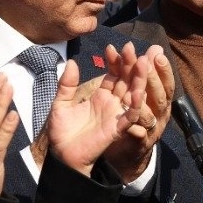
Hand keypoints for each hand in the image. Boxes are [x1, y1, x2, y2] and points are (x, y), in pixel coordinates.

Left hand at [47, 58, 142, 176]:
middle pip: (125, 80)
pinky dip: (136, 106)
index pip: (112, 74)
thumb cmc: (62, 131)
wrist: (62, 155)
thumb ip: (66, 84)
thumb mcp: (60, 103)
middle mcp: (112, 104)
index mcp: (100, 96)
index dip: (114, 61)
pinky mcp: (117, 130)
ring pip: (133, 95)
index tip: (112, 47)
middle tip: (131, 48)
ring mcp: (117, 116)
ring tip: (142, 63)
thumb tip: (72, 62)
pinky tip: (138, 93)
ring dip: (138, 80)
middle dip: (129, 64)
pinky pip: (131, 117)